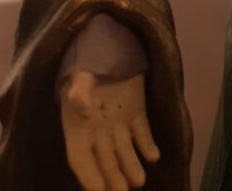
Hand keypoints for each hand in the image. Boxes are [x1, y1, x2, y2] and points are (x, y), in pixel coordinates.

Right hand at [59, 71, 158, 190]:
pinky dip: (148, 144)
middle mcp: (97, 134)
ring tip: (139, 181)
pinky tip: (154, 156)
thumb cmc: (85, 71)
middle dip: (113, 178)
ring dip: (132, 166)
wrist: (106, 55)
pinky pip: (142, 132)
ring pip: (125, 151)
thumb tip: (82, 108)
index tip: (97, 190)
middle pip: (105, 161)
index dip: (88, 175)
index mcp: (78, 130)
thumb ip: (79, 94)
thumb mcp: (78, 79)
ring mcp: (118, 125)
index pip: (80, 159)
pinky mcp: (136, 114)